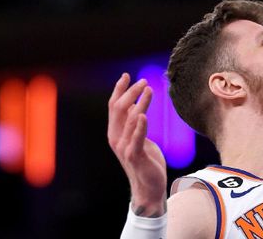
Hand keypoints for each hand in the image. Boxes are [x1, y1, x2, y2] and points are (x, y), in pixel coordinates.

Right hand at [107, 73, 167, 215]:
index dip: (119, 90)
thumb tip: (136, 104)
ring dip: (140, 103)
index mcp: (115, 131)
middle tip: (143, 81)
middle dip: (130, 92)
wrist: (148, 187)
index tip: (126, 75)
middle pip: (119, 109)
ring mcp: (124, 147)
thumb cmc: (145, 160)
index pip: (113, 106)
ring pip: (130, 119)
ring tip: (149, 89)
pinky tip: (144, 115)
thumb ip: (134, 122)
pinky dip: (139, 127)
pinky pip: (136, 138)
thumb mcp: (137, 136)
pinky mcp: (135, 156)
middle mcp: (116, 137)